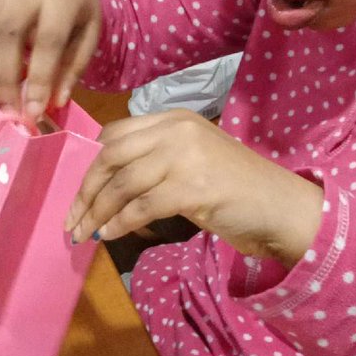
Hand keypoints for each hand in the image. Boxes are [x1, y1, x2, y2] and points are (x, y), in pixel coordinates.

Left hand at [65, 110, 324, 268]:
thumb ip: (156, 162)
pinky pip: (141, 206)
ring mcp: (185, 156)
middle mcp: (177, 130)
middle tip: (72, 219)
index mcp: (174, 119)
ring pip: (121, 183)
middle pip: (111, 156)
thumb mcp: (193, 161)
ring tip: (84, 233)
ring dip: (97, 211)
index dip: (91, 164)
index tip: (79, 193)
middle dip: (85, 190)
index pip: (116, 134)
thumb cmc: (238, 190)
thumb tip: (106, 189)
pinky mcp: (192, 187)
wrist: (282, 207)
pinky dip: (120, 223)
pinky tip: (110, 236)